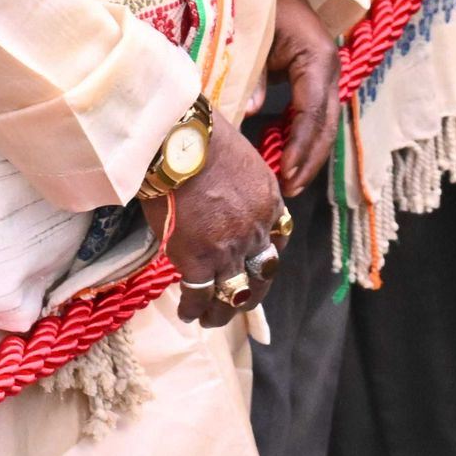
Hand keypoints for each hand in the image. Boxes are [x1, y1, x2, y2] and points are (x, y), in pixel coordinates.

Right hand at [144, 118, 285, 327]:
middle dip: (251, 293)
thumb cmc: (201, 136)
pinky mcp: (199, 261)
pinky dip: (194, 308)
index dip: (267, 256)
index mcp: (269, 201)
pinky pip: (200, 295)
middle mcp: (256, 230)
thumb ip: (240, 184)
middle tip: (239, 301)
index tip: (256, 263)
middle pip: (262, 273)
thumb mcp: (240, 158)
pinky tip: (187, 313)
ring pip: (234, 293)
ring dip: (223, 311)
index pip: (279, 239)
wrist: (176, 141)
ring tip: (210, 318)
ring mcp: (229, 249)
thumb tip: (224, 192)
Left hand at [267, 0, 340, 194]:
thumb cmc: (259, 1)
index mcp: (317, 56)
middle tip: (288, 189)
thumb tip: (251, 111)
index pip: (313, 112)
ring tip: (288, 182)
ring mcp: (325, 73)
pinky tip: (286, 157)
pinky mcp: (315, 76)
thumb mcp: (251, 36)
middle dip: (309, 159)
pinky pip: (313, 113)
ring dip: (309, 153)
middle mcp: (328, 67)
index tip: (285, 174)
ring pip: (324, 122)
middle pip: (326, 124)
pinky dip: (302, 137)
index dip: (300, 146)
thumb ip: (250, 73)